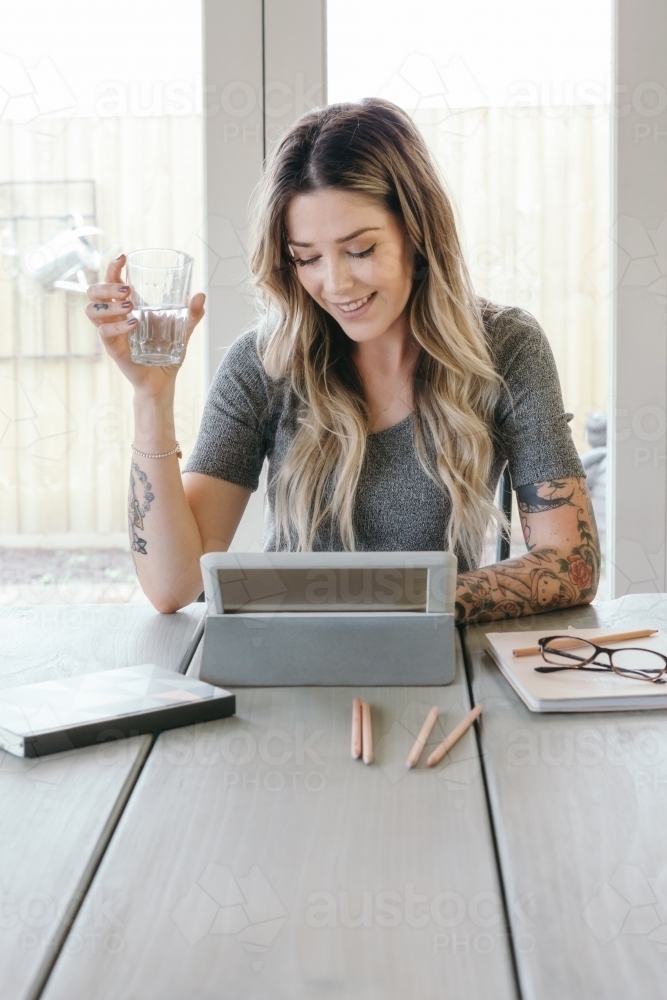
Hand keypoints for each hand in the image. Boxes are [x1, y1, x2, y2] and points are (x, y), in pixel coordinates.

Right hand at [86, 254, 204, 398]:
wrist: (163, 380)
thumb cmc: (168, 352)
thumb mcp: (183, 330)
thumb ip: (192, 314)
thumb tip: (201, 295)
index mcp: (127, 306)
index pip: (110, 280)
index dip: (112, 267)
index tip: (123, 257)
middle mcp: (114, 317)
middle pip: (93, 292)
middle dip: (106, 285)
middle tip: (128, 290)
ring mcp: (111, 332)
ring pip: (92, 310)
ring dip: (109, 304)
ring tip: (131, 305)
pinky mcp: (112, 348)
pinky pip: (104, 332)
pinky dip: (118, 325)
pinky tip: (134, 323)